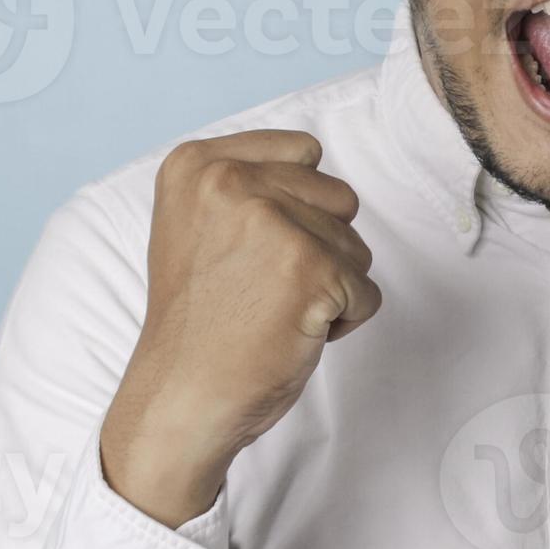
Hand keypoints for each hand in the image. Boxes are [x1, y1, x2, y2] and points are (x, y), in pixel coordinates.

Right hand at [98, 130, 380, 527]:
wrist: (182, 396)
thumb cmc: (199, 322)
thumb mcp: (198, 224)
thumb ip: (247, 181)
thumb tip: (314, 157)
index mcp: (197, 163)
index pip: (303, 151)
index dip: (295, 208)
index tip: (249, 250)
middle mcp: (230, 181)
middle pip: (337, 197)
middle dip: (318, 247)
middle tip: (260, 288)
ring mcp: (271, 223)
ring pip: (356, 245)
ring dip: (330, 285)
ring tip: (272, 311)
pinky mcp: (310, 269)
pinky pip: (367, 292)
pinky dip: (343, 321)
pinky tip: (291, 334)